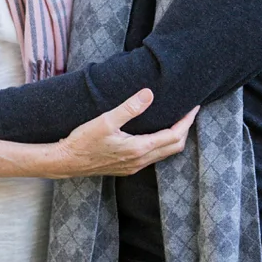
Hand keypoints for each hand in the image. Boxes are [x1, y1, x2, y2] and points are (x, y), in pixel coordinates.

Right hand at [51, 89, 198, 178]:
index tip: (194, 108)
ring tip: (176, 122)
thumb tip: (149, 94)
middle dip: (184, 130)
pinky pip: (153, 157)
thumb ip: (129, 108)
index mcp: (139, 148)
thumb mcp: (105, 121)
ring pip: (164, 153)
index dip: (186, 122)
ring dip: (174, 138)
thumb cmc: (83, 141)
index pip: (174, 135)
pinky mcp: (127, 168)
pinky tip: (154, 135)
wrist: (67, 162)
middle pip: (174, 147)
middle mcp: (140, 161)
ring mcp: (134, 166)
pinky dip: (161, 144)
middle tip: (188, 113)